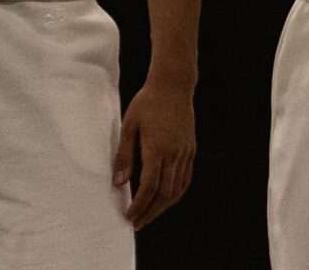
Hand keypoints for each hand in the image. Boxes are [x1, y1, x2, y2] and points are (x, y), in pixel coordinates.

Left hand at [112, 75, 195, 228]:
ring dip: (162, 207)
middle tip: (137, 223)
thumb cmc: (148, 102)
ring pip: (176, 190)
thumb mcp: (129, 124)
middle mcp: (174, 154)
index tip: (129, 216)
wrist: (173, 85)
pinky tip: (166, 198)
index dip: (139, 206)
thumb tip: (118, 182)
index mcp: (157, 148)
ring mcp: (185, 153)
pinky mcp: (190, 150)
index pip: (148, 188)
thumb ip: (125, 155)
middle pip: (164, 194)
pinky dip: (176, 194)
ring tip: (149, 214)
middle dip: (150, 212)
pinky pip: (185, 179)